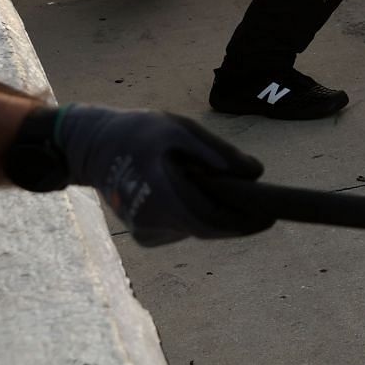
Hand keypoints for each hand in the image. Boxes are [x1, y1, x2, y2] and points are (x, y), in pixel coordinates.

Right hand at [57, 105, 272, 246]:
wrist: (93, 147)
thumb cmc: (139, 132)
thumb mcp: (181, 130)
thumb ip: (217, 153)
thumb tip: (255, 173)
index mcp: (160, 194)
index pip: (210, 220)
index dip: (243, 222)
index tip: (271, 216)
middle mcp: (151, 221)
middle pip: (206, 228)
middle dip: (236, 219)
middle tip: (263, 206)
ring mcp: (145, 231)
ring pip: (195, 228)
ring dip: (215, 212)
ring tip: (225, 188)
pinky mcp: (144, 234)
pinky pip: (181, 227)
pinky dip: (196, 213)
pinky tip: (195, 192)